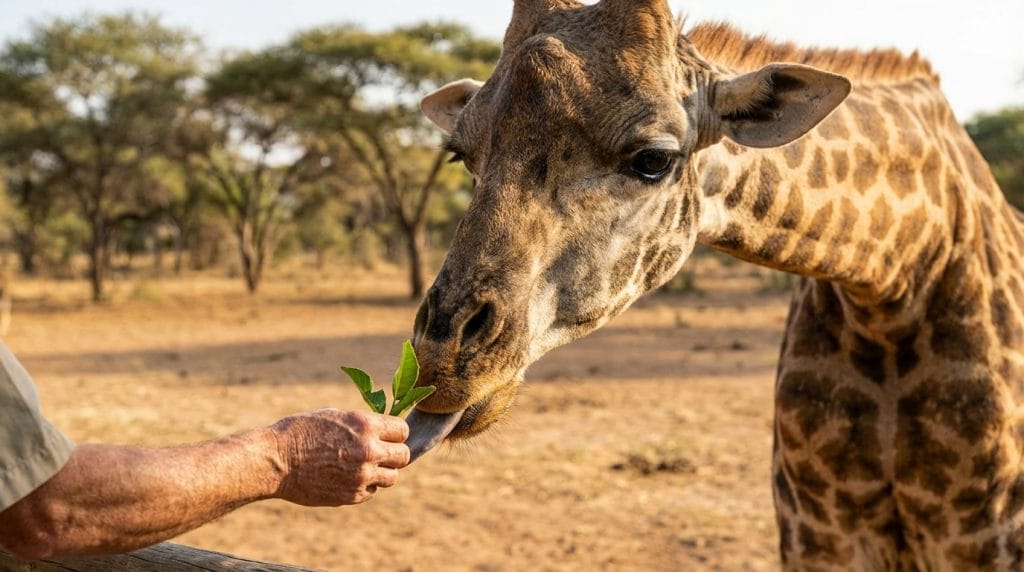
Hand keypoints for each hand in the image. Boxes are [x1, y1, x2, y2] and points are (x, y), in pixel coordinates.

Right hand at [270, 409, 409, 505]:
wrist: (276, 460)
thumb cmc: (300, 432)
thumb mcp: (335, 415)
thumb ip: (362, 424)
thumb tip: (382, 431)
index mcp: (366, 425)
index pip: (402, 431)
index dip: (395, 433)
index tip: (388, 436)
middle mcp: (369, 450)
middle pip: (403, 455)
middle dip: (394, 453)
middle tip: (381, 454)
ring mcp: (362, 475)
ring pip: (392, 477)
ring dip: (382, 472)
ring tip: (363, 467)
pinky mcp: (352, 495)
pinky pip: (372, 491)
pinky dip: (365, 486)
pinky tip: (347, 478)